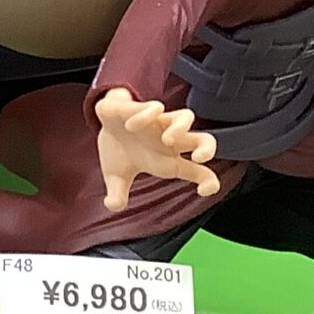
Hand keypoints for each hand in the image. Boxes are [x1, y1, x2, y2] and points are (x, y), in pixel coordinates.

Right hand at [92, 87, 218, 212]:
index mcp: (168, 160)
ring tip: (167, 139)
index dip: (208, 181)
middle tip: (198, 158)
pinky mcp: (144, 107)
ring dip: (181, 128)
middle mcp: (169, 140)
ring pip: (186, 117)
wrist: (105, 120)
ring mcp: (159, 122)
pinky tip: (130, 125)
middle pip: (204, 140)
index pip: (198, 171)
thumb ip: (117, 192)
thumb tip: (113, 205)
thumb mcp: (115, 175)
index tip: (204, 191)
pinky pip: (154, 109)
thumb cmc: (118, 149)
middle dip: (207, 148)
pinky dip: (146, 116)